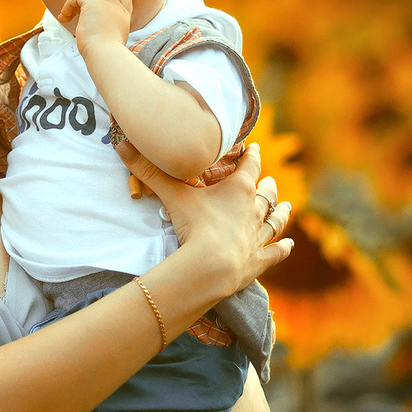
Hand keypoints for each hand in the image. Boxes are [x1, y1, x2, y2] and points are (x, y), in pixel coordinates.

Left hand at [60, 0, 133, 50]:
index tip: (97, 4)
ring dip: (77, 4)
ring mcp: (106, 3)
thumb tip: (96, 30)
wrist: (105, 53)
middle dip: (89, 1)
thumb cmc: (106, 53)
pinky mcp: (92, 3)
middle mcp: (117, 7)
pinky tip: (64, 17)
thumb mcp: (114, 39)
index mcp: (124, 15)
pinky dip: (68, 5)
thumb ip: (109, 29)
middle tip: (77, 13)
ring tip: (68, 17)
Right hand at [118, 138, 291, 295]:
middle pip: (266, 194)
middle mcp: (254, 211)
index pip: (250, 166)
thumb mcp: (171, 194)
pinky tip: (289, 245)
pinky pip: (275, 252)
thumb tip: (122, 145)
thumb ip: (148, 170)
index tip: (254, 147)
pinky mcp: (258, 261)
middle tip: (270, 181)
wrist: (211, 265)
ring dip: (281, 214)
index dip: (252, 155)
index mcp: (239, 190)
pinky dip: (282, 248)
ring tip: (288, 207)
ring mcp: (258, 237)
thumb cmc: (196, 225)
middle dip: (268, 186)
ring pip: (275, 221)